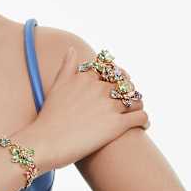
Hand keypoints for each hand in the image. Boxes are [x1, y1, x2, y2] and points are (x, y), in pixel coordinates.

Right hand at [22, 46, 148, 170]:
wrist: (46, 141)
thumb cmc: (49, 116)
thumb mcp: (57, 85)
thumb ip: (67, 66)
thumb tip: (72, 49)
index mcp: (86, 78)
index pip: (110, 68)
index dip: (117, 74)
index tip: (118, 81)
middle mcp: (99, 88)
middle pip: (125, 82)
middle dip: (129, 89)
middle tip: (129, 98)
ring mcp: (109, 106)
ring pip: (136, 99)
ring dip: (139, 104)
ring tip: (136, 112)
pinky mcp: (117, 125)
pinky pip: (141, 117)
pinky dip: (144, 120)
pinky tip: (142, 125)